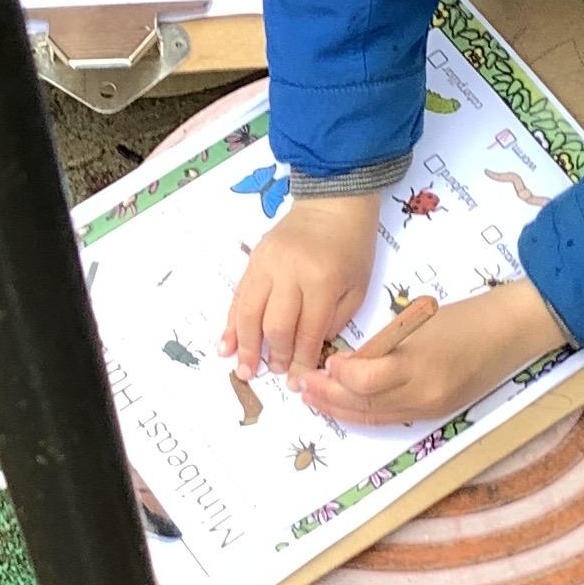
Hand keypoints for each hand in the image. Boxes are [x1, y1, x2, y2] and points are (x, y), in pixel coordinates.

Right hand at [224, 191, 382, 380]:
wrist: (333, 202)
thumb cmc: (352, 247)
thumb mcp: (357, 287)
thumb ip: (334, 321)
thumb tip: (305, 350)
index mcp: (323, 282)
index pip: (307, 332)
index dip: (300, 361)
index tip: (296, 382)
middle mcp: (290, 273)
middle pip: (275, 325)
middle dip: (273, 356)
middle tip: (272, 374)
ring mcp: (267, 264)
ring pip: (249, 312)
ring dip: (244, 345)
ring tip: (243, 369)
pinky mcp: (254, 259)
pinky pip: (239, 296)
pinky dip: (231, 323)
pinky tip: (225, 344)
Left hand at [301, 278, 567, 427]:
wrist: (512, 331)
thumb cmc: (465, 316)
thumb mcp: (418, 323)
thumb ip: (383, 347)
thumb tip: (347, 365)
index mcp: (420, 367)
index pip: (366, 381)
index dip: (339, 375)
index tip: (327, 362)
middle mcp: (425, 396)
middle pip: (364, 405)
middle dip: (329, 397)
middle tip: (302, 387)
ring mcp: (432, 409)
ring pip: (374, 417)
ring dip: (341, 410)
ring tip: (314, 400)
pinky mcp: (437, 413)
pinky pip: (392, 418)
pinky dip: (365, 413)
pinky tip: (346, 406)